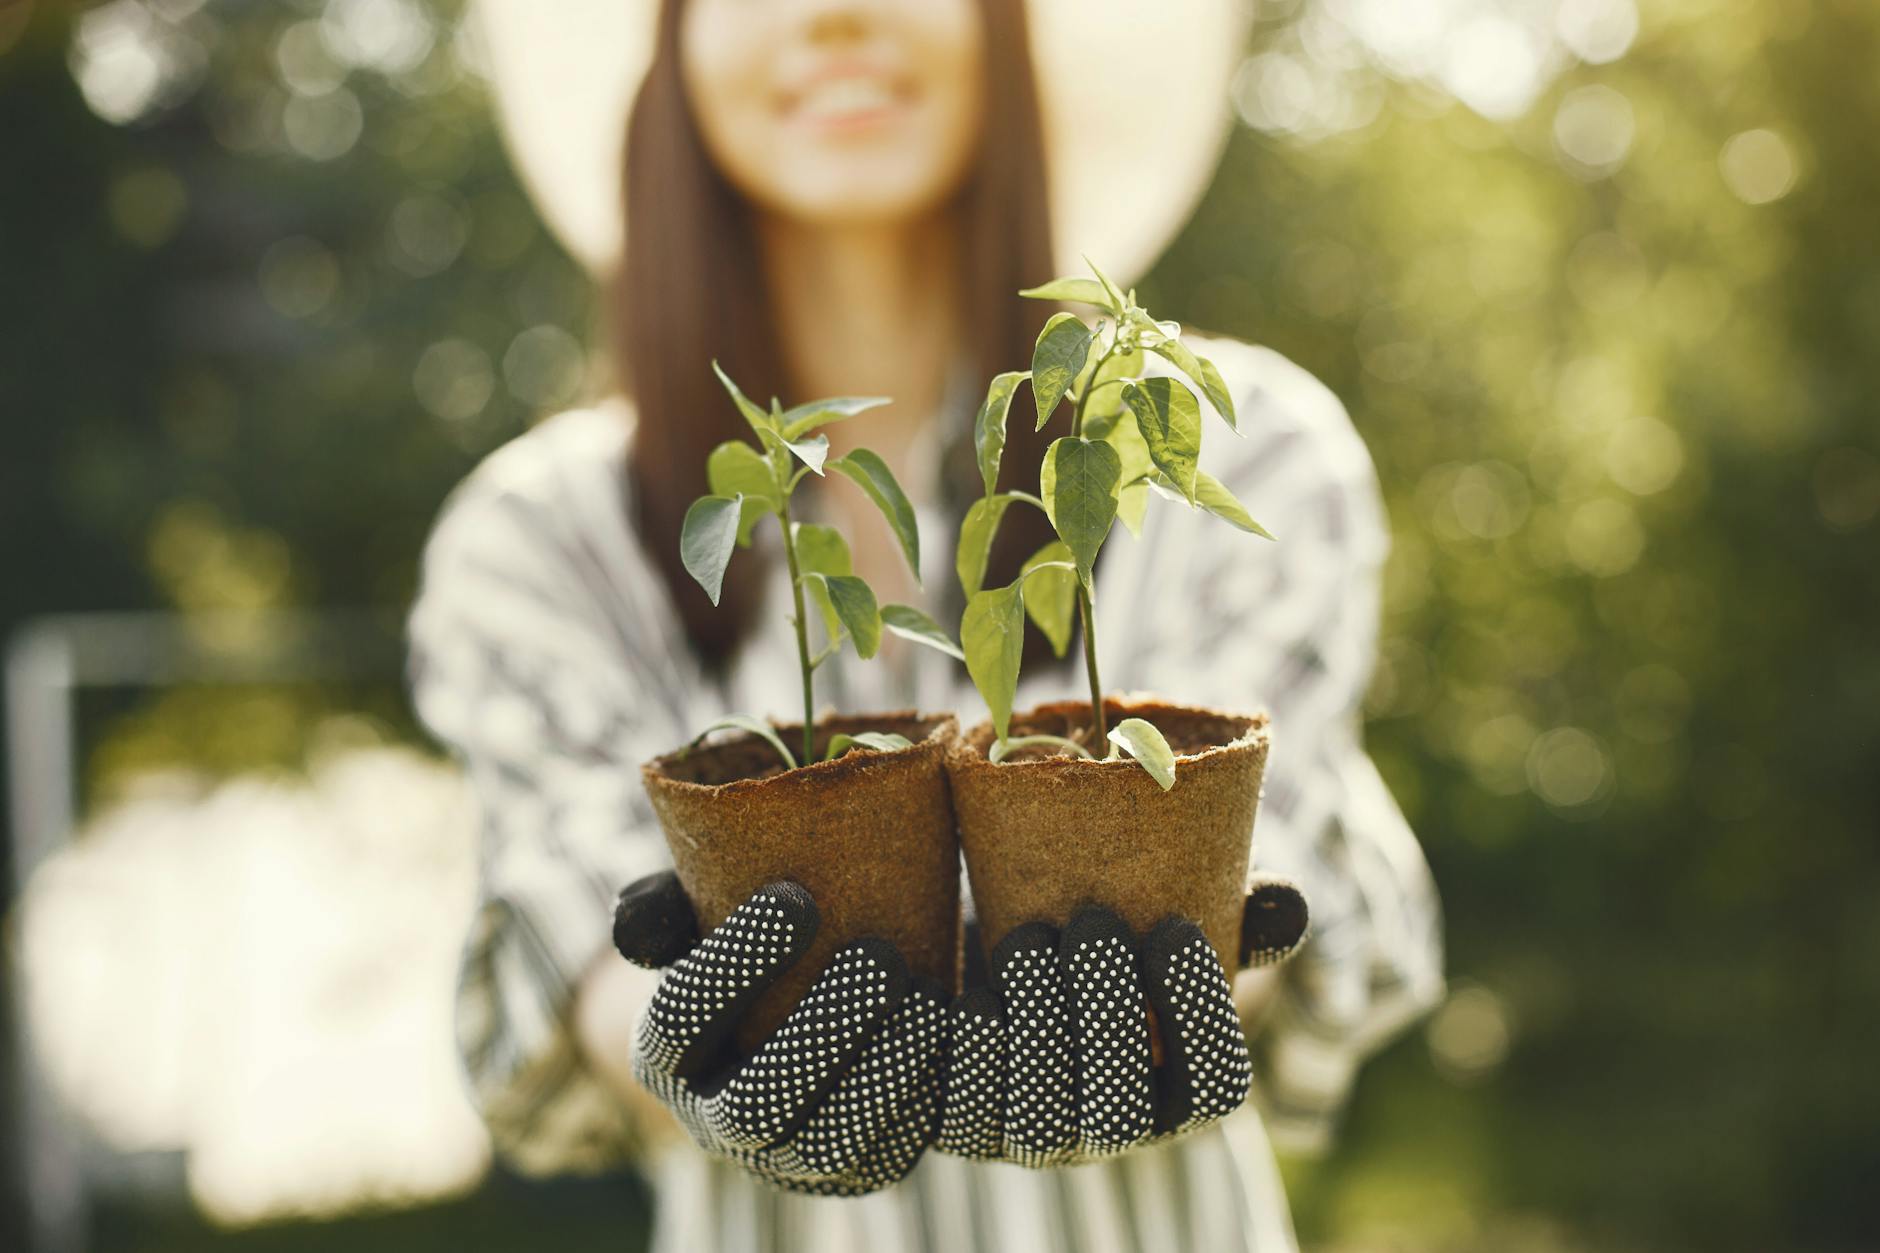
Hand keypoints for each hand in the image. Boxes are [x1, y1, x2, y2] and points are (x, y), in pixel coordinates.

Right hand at [613, 872, 946, 1194]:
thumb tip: (636, 925)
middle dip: (822, 1032)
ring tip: (929, 996)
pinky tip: (954, 1039)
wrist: (812, 998)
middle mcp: (716, 1123)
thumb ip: (664, 909)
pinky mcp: (855, 1171)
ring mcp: (786, 1159)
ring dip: (884, 1073)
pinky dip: (924, 1103)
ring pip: (829, 1144)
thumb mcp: (699, 912)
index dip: (733, 965)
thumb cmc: (754, 941)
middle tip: (880, 955)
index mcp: (665, 1056)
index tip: (797, 897)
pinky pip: (890, 1157)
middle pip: (756, 1104)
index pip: (679, 1021)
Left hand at [938, 876, 1307, 1166]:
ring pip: (1042, 1120)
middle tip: (1092, 922)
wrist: (1014, 940)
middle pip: (1122, 1113)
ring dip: (1038, 1030)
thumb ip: (1237, 911)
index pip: (1216, 1088)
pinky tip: (970, 991)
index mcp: (1179, 1092)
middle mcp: (1112, 1132)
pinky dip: (966, 1059)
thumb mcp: (1175, 910)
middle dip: (1110, 1017)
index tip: (1176, 928)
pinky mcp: (966, 1126)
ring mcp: (1036, 1137)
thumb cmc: (1115, 924)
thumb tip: (1285, 906)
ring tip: (1029, 938)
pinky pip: (962, 1118)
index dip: (1201, 1017)